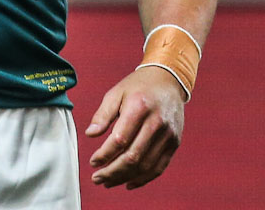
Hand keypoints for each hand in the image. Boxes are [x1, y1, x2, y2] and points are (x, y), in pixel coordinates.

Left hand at [85, 66, 186, 188]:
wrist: (169, 81)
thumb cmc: (137, 87)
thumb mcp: (116, 93)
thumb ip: (102, 114)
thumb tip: (90, 135)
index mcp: (139, 108)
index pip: (120, 139)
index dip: (105, 154)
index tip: (93, 162)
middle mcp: (157, 123)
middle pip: (134, 156)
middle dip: (112, 171)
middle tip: (97, 178)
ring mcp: (168, 135)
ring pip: (146, 165)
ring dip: (125, 177)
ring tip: (108, 182)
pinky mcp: (174, 143)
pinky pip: (159, 166)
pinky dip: (144, 178)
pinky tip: (128, 183)